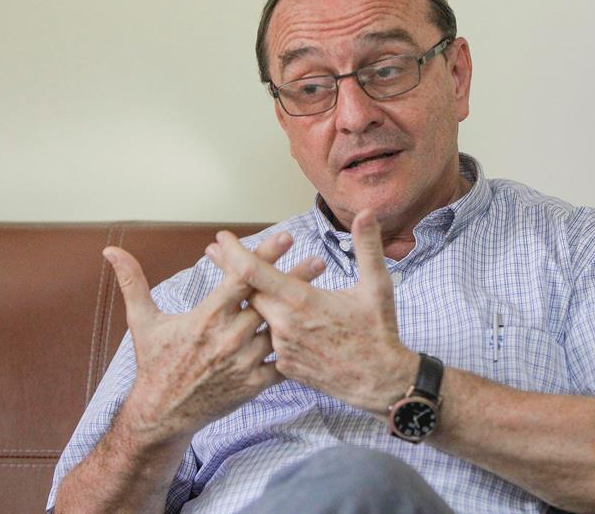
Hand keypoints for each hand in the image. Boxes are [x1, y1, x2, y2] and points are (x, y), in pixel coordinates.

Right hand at [103, 231, 322, 443]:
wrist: (161, 415)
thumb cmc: (154, 363)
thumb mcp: (142, 321)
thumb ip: (132, 282)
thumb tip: (110, 251)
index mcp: (206, 317)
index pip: (240, 279)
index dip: (262, 256)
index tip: (284, 237)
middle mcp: (228, 338)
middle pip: (268, 302)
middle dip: (293, 280)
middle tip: (318, 262)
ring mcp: (243, 362)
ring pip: (279, 331)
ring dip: (299, 313)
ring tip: (323, 295)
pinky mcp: (253, 384)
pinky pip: (282, 365)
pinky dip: (296, 351)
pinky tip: (315, 337)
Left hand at [208, 211, 418, 415]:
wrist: (380, 382)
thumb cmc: (379, 331)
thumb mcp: (378, 285)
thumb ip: (367, 246)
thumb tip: (367, 213)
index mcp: (301, 301)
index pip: (254, 272)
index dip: (234, 252)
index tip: (220, 238)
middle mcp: (284, 325)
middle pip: (246, 293)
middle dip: (230, 270)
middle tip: (214, 252)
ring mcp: (282, 348)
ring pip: (256, 317)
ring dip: (248, 297)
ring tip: (236, 281)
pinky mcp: (284, 366)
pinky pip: (268, 339)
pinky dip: (265, 323)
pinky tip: (264, 316)